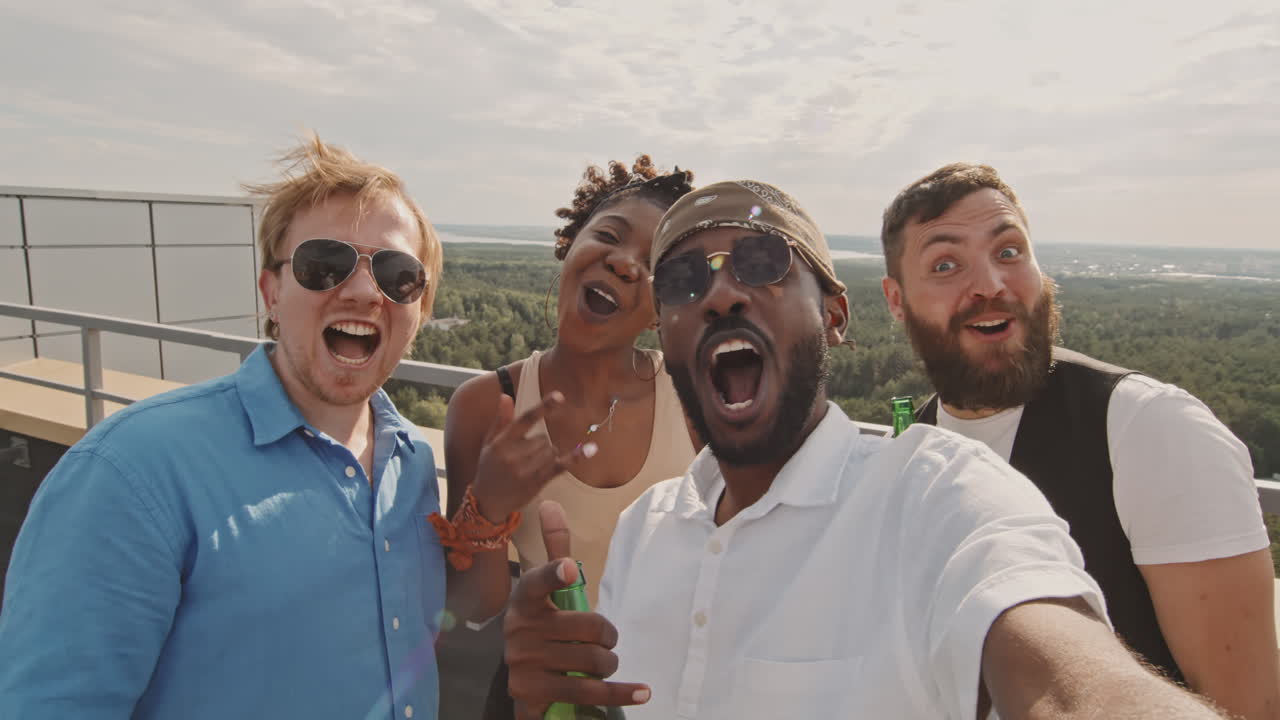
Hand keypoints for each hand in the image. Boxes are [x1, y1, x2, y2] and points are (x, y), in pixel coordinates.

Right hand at [471, 392, 591, 521]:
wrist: (487, 501)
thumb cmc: (489, 468)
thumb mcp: (489, 443)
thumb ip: (501, 420)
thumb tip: (505, 396)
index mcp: (501, 442)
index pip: (525, 420)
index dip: (543, 407)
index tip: (560, 396)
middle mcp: (513, 455)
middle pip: (543, 438)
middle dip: (539, 444)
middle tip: (524, 457)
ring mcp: (525, 470)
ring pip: (551, 451)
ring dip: (547, 455)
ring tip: (529, 466)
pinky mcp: (537, 482)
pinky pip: (560, 466)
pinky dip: (576, 457)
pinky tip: (592, 449)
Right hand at [505, 501, 650, 718]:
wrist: (524, 678)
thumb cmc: (544, 625)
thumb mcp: (548, 588)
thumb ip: (555, 548)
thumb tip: (551, 503)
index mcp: (525, 598)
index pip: (538, 582)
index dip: (555, 574)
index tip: (571, 569)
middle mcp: (518, 628)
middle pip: (588, 628)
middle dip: (608, 638)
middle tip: (605, 642)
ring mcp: (522, 662)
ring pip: (591, 661)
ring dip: (610, 664)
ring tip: (606, 664)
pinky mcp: (530, 692)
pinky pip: (587, 692)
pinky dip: (620, 693)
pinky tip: (642, 692)